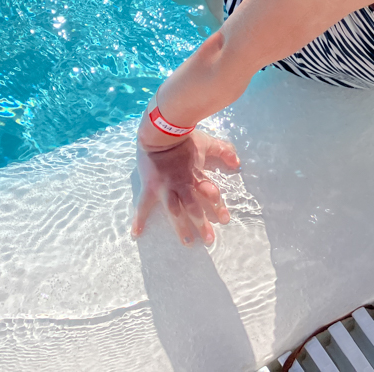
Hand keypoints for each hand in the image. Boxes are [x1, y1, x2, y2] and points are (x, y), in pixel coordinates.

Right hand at [132, 129, 240, 245]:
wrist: (161, 131)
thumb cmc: (184, 137)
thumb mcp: (207, 142)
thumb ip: (223, 151)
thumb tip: (237, 162)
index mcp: (195, 176)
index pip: (209, 194)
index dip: (218, 206)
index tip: (225, 220)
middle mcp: (182, 185)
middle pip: (194, 208)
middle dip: (202, 224)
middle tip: (210, 239)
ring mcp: (166, 188)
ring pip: (175, 212)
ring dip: (181, 228)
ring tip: (188, 242)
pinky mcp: (150, 188)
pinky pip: (143, 206)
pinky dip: (139, 219)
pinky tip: (137, 233)